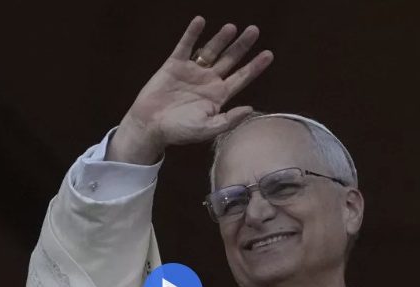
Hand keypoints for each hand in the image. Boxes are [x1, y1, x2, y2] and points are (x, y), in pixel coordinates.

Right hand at [107, 16, 273, 163]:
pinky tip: (200, 21)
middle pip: (230, 60)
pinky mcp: (174, 65)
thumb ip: (229, 120)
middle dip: (242, 46)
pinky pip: (185, 46)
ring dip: (221, 39)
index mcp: (217, 96)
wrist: (150, 126)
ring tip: (232, 27)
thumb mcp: (207, 129)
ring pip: (210, 51)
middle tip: (254, 30)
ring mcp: (191, 72)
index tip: (268, 54)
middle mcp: (207, 82)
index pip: (241, 78)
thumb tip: (250, 108)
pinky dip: (192, 34)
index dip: (255, 67)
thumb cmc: (179, 131)